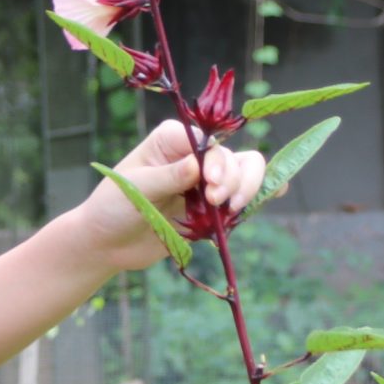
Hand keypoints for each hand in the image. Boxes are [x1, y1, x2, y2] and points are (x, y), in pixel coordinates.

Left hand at [74, 118, 271, 270]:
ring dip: (248, 189)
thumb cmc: (112, 207)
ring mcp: (206, 182)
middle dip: (234, 180)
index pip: (210, 144)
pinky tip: (275, 193)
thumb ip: (168, 177)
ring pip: (246, 172)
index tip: (210, 186)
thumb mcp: (135, 189)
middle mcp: (194, 156)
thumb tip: (198, 165)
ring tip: (230, 211)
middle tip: (216, 204)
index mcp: (173, 139)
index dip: (218, 163)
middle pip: (234, 158)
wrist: (108, 243)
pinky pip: (245, 197)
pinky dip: (262, 193)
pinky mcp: (212, 207)